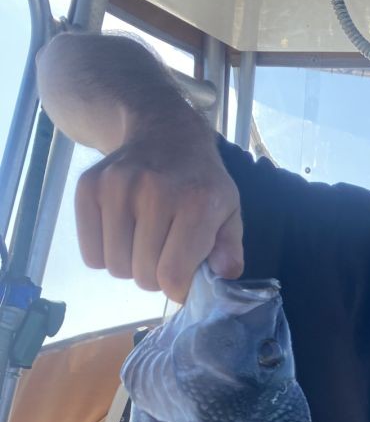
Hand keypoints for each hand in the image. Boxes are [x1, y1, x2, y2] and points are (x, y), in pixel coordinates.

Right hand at [74, 122, 242, 301]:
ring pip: (115, 266)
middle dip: (155, 275)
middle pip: (142, 275)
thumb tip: (225, 274)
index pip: (172, 275)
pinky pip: (91, 253)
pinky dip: (105, 254)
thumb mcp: (229, 211)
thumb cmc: (200, 183)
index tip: (182, 278)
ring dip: (130, 265)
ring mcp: (117, 187)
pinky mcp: (89, 188)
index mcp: (196, 203)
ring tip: (144, 240)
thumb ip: (229, 248)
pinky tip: (123, 232)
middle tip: (164, 252)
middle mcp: (154, 192)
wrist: (163, 133)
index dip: (177, 288)